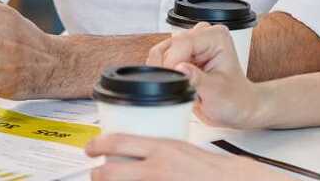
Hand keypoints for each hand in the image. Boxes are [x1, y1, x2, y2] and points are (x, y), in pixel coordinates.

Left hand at [85, 134, 284, 179]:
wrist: (230, 180)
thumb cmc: (207, 166)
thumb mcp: (178, 147)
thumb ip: (155, 149)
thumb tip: (132, 152)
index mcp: (160, 148)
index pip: (118, 142)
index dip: (97, 145)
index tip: (89, 148)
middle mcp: (157, 169)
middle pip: (111, 172)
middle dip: (97, 175)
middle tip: (94, 173)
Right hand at [146, 23, 264, 128]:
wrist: (237, 108)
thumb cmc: (235, 99)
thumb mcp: (217, 92)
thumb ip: (197, 79)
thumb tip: (179, 68)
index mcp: (216, 37)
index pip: (184, 42)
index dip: (172, 61)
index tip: (170, 79)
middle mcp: (202, 35)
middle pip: (170, 45)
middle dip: (166, 66)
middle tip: (170, 86)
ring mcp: (191, 44)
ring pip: (162, 51)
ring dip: (164, 70)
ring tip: (176, 86)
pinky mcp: (182, 54)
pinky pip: (162, 59)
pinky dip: (163, 72)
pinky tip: (174, 84)